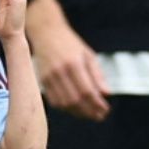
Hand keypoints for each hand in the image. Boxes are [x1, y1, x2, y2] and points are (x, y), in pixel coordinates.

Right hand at [26, 0, 109, 120]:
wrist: (46, 33)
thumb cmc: (69, 42)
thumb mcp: (88, 54)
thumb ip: (97, 74)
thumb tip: (106, 93)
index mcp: (74, 63)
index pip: (87, 91)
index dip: (97, 104)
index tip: (105, 110)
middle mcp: (60, 72)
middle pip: (76, 100)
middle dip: (89, 111)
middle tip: (100, 115)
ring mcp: (49, 77)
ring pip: (65, 104)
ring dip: (78, 112)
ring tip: (89, 114)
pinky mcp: (42, 81)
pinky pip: (54, 101)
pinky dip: (66, 108)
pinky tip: (75, 109)